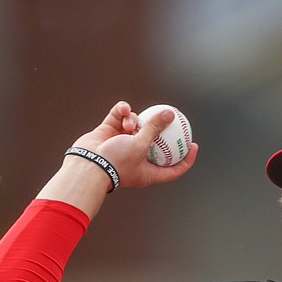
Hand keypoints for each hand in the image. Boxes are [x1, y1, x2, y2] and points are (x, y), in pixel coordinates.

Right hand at [70, 101, 198, 189]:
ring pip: (137, 125)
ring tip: (129, 126)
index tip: (194, 145)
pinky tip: (122, 110)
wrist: (87, 163)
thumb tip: (170, 113)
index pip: (173, 168)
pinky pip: (120, 116)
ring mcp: (122, 143)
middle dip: (161, 129)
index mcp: (148, 171)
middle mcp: (136, 158)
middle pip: (155, 142)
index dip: (186, 158)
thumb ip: (155, 128)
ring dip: (134, 121)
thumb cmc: (116, 161)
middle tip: (173, 117)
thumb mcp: (140, 145)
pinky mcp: (109, 131)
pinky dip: (122, 112)